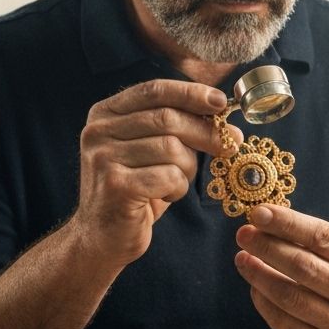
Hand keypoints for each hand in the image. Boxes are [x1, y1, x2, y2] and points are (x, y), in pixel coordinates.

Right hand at [72, 79, 240, 267]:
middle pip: (167, 118)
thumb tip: (223, 119)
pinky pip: (168, 176)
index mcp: (105, 114)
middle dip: (205, 131)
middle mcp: (98, 131)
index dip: (190, 93)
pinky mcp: (115, 185)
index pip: (154, 90)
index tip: (221, 102)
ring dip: (187, 168)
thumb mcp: (150, 151)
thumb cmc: (134, 191)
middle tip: (230, 143)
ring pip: (171, 149)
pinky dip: (178, 188)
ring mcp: (103, 158)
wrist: (102, 237)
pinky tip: (167, 196)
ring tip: (178, 181)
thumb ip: (174, 128)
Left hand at [234, 204, 328, 328]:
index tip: (259, 212)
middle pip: (304, 267)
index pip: (322, 237)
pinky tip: (255, 288)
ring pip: (290, 297)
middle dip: (268, 247)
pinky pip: (282, 323)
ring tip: (243, 259)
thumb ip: (314, 240)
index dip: (287, 223)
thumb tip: (264, 222)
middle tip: (243, 234)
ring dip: (259, 275)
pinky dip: (263, 302)